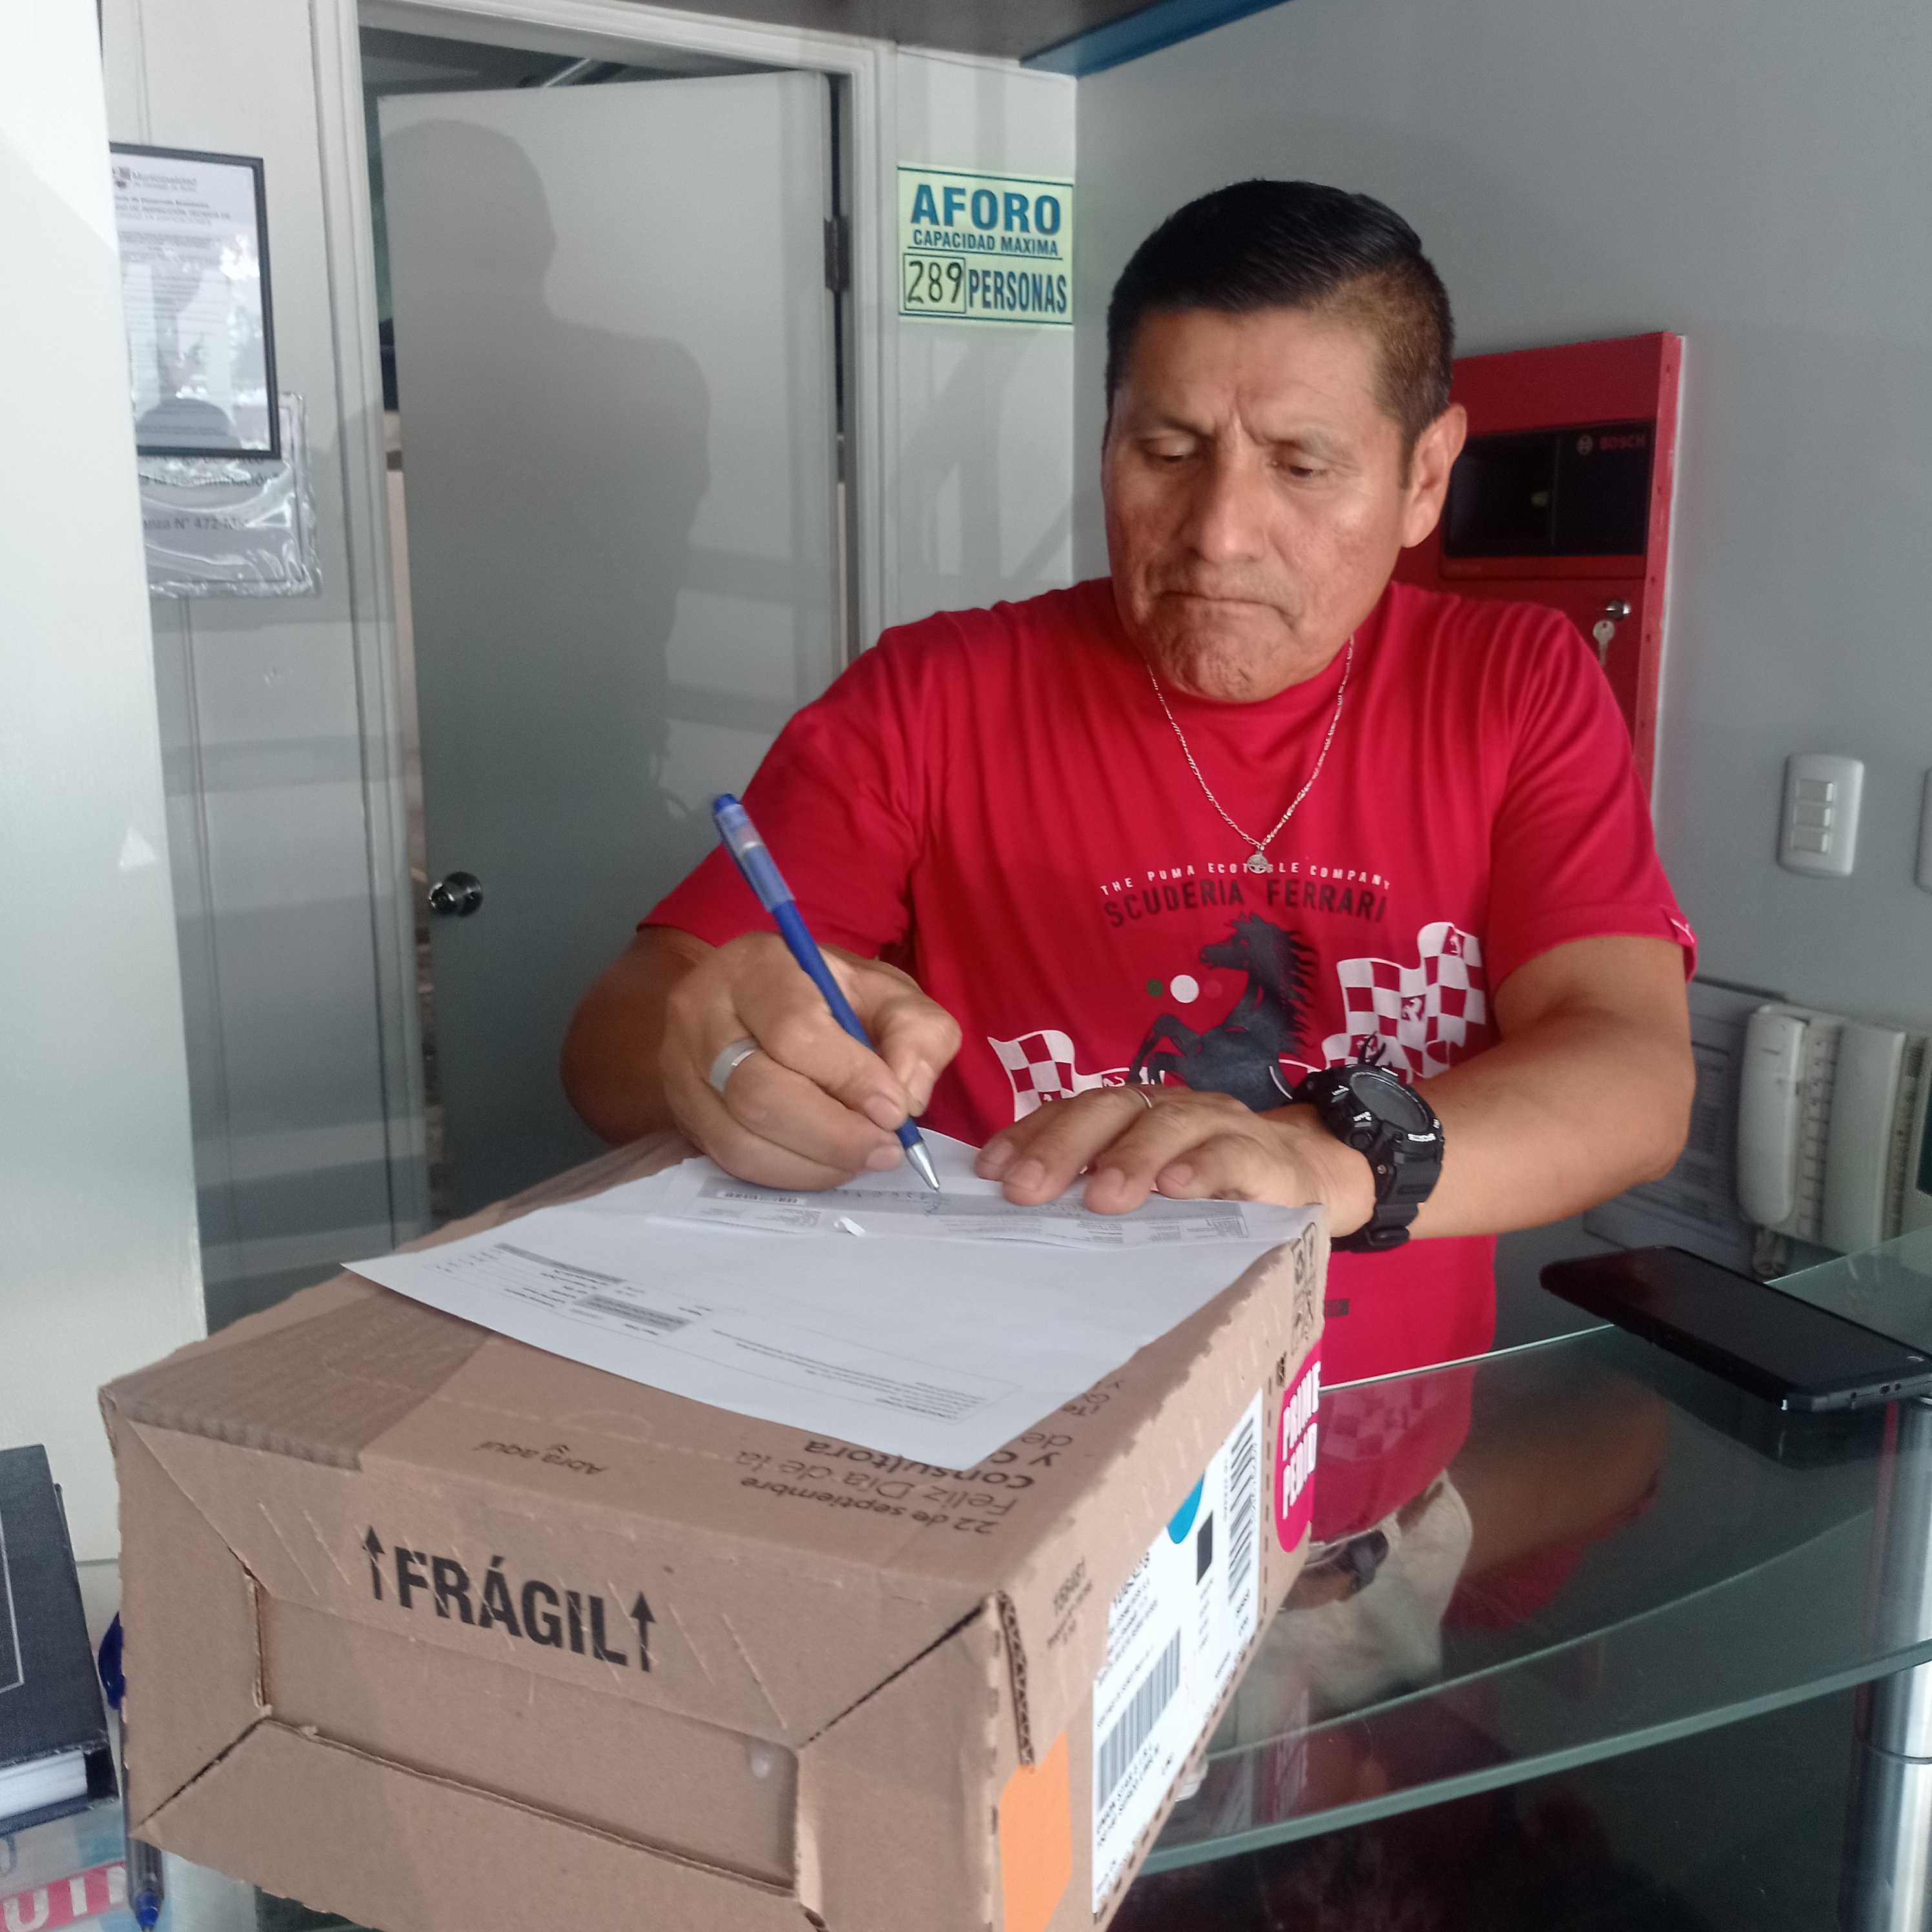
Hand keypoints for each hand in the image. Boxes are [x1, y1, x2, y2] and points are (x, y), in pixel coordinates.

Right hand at [660, 932, 961, 1189]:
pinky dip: (790, 1173)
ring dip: (814, 1162)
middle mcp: (701, 1011)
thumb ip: (916, 1032)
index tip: (895, 1110)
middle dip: (833, 1133)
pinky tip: (827, 1163)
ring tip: (863, 1157)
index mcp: (755, 965)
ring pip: (739, 1137)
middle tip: (885, 1149)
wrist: (764, 1004)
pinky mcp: (681, 1112)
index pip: (793, 1031)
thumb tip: (906, 1096)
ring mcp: (680, 1066)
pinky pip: (731, 1160)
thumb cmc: (833, 996)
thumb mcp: (888, 993)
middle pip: (757, 1091)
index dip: (848, 1078)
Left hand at [974, 1085, 1375, 1229]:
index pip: (1071, 1112)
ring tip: (1100, 1198)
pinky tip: (1178, 1191)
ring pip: (1167, 1126)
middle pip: (1108, 1110)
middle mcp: (1167, 1109)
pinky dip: (1203, 1170)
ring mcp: (1217, 1126)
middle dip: (1062, 1147)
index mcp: (1131, 1114)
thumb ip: (1095, 1190)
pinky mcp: (1265, 1158)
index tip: (987, 1172)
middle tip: (1025, 1190)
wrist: (1308, 1176)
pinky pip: (1231, 1155)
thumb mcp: (1148, 1188)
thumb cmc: (1209, 1188)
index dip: (1029, 1135)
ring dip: (1130, 1159)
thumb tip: (1018, 1216)